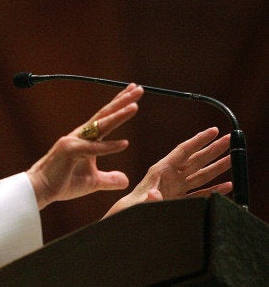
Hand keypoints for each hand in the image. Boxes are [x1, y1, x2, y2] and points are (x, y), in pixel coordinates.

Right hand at [27, 84, 143, 209]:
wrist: (40, 189)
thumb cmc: (63, 182)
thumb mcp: (93, 182)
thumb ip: (109, 179)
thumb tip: (125, 180)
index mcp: (86, 139)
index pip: (106, 119)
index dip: (119, 105)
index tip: (133, 92)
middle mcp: (80, 136)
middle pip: (105, 115)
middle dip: (122, 101)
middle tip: (139, 88)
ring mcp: (74, 142)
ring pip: (100, 127)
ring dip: (118, 115)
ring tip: (135, 105)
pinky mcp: (69, 152)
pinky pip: (93, 149)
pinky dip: (108, 147)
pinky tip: (125, 143)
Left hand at [103, 127, 231, 217]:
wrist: (121, 223)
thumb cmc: (126, 212)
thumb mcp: (135, 205)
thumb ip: (148, 200)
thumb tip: (155, 194)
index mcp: (159, 172)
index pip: (182, 152)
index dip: (198, 140)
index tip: (213, 130)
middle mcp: (169, 178)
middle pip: (195, 160)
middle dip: (213, 150)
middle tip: (230, 139)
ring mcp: (175, 189)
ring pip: (200, 175)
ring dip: (217, 168)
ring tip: (232, 159)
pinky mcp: (178, 201)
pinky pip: (199, 194)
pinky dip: (213, 190)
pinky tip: (226, 186)